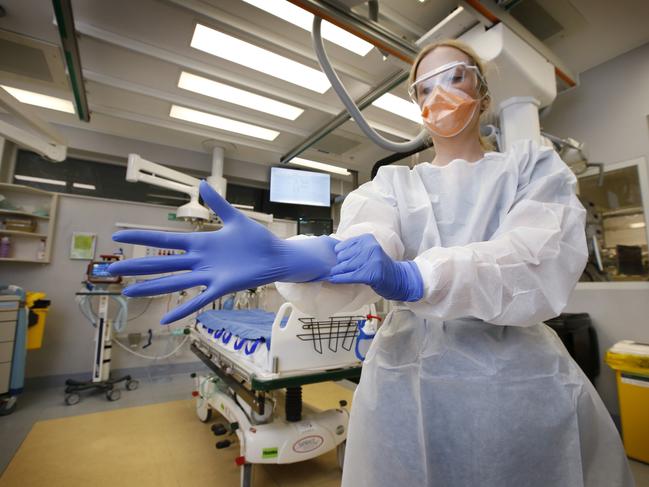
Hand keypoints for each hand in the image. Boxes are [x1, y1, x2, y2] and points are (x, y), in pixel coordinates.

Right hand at [109, 181, 336, 322]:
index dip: (142, 237)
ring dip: (151, 287)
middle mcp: (199, 260)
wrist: (277, 255)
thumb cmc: (256, 239)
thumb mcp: (235, 218)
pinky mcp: (222, 287)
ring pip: (174, 282)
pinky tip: (165, 320)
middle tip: (110, 271)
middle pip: (162, 262)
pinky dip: (183, 309)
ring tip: (128, 292)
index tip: (118, 235)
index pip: (165, 239)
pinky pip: (199, 300)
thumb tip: (201, 183)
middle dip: (136, 266)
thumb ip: (218, 203)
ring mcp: (209, 275)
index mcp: (200, 243)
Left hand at [327, 234, 422, 301]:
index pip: (344, 245)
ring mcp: (373, 260)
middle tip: (333, 270)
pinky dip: (341, 278)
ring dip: (337, 272)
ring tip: (331, 275)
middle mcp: (370, 247)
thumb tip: (333, 253)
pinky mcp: (372, 273)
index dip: (338, 254)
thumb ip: (354, 250)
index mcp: (367, 239)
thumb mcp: (368, 252)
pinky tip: (334, 279)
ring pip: (346, 266)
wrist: (398, 278)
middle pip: (344, 256)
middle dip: (337, 264)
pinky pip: (351, 276)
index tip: (334, 260)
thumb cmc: (379, 266)